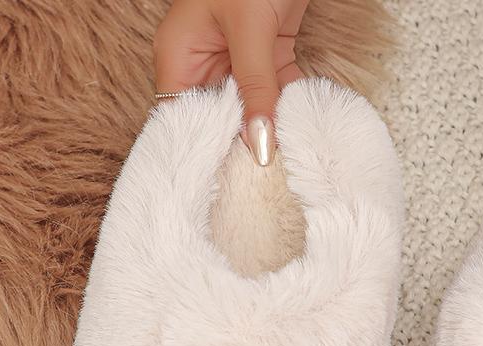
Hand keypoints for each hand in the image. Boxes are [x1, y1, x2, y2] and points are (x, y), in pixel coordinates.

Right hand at [154, 0, 309, 164]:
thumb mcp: (249, 28)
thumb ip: (256, 85)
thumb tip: (259, 143)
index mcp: (180, 53)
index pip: (183, 114)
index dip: (202, 147)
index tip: (224, 179)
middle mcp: (206, 60)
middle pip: (220, 117)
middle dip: (240, 145)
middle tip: (259, 179)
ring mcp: (239, 57)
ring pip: (252, 108)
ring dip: (269, 130)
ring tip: (283, 164)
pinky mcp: (270, 53)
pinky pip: (278, 91)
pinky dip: (291, 108)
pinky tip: (301, 131)